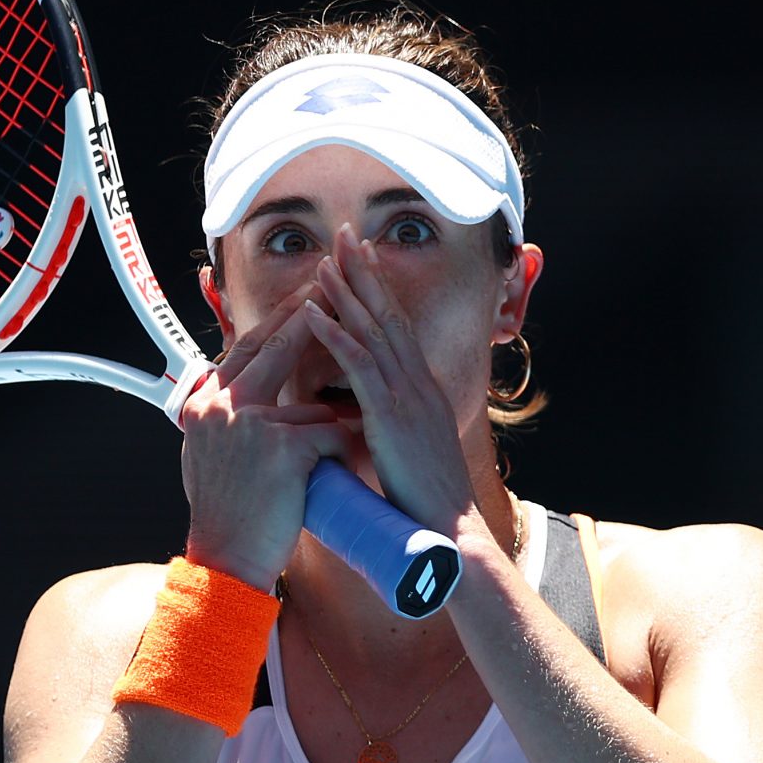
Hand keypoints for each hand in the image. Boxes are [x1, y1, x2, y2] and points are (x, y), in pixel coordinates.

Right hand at [176, 295, 351, 588]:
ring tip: (332, 460)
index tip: (305, 297)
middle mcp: (221, 406)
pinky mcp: (281, 447)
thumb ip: (222, 416)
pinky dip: (340, 454)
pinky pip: (329, 436)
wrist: (225, 561)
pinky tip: (338, 475)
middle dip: (309, 316)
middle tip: (336, 287)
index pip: (246, 349)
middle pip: (274, 348)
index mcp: (203, 405)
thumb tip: (230, 385)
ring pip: (311, 408)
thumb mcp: (206, 454)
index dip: (278, 321)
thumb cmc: (225, 516)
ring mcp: (250, 424)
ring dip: (328, 435)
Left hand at [304, 229, 477, 535]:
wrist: (448, 528)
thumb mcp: (405, 454)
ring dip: (346, 290)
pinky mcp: (390, 414)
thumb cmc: (425, 502)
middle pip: (388, 313)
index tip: (361, 260)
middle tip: (346, 233)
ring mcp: (406, 395)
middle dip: (365, 271)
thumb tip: (358, 424)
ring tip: (325, 258)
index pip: (397, 328)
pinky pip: (359, 364)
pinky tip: (314, 311)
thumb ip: (385, 430)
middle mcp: (417, 383)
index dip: (379, 291)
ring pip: (373, 329)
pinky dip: (335, 333)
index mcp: (420, 390)